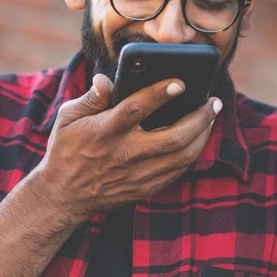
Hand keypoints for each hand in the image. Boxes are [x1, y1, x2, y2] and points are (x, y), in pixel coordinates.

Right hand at [30, 74, 221, 222]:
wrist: (63, 196)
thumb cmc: (67, 149)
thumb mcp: (68, 118)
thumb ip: (91, 97)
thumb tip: (107, 79)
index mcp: (105, 131)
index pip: (136, 109)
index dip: (160, 93)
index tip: (181, 82)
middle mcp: (124, 153)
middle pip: (173, 136)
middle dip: (200, 117)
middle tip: (213, 101)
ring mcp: (137, 174)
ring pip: (183, 155)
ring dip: (203, 134)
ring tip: (211, 116)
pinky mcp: (145, 188)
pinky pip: (178, 170)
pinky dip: (193, 152)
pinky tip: (198, 137)